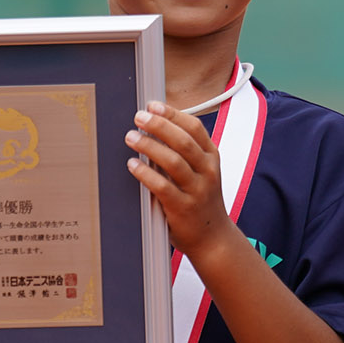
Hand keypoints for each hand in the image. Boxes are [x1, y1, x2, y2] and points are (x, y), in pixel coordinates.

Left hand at [125, 102, 235, 256]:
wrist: (213, 237)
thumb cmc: (201, 201)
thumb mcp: (202, 173)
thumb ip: (185, 152)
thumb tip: (154, 127)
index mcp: (211, 158)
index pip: (195, 128)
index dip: (173, 114)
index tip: (153, 105)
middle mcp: (207, 171)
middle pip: (183, 141)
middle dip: (159, 125)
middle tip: (138, 117)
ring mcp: (197, 190)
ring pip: (174, 162)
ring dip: (150, 146)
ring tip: (131, 137)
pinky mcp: (183, 208)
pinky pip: (163, 187)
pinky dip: (146, 174)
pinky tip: (132, 165)